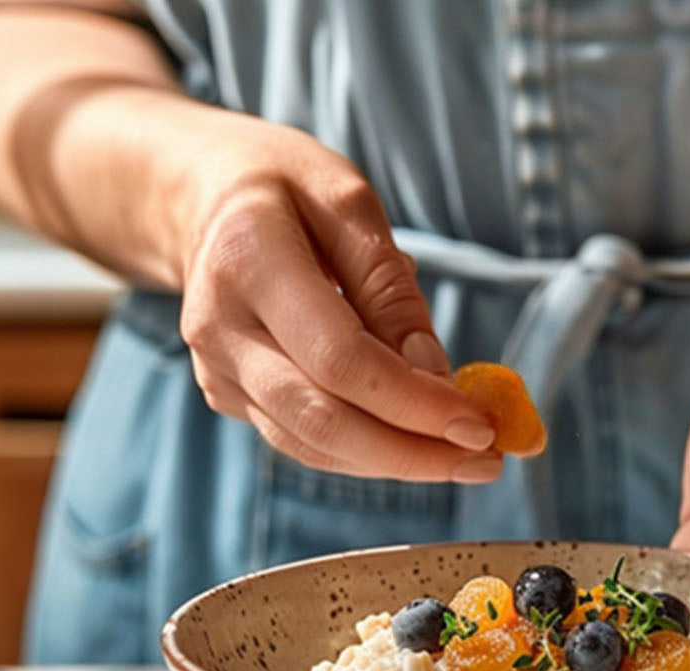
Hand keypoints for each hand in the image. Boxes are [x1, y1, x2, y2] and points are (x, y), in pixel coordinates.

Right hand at [174, 121, 501, 481]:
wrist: (201, 199)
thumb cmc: (285, 189)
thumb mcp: (349, 201)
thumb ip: (391, 289)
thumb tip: (434, 377)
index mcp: (248, 260)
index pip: (338, 359)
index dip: (412, 402)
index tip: (479, 425)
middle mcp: (220, 327)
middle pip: (321, 419)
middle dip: (411, 452)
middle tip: (489, 461)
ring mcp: (216, 369)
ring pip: (312, 443)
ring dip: (395, 461)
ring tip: (469, 459)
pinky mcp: (226, 394)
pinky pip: (303, 438)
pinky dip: (366, 449)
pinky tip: (418, 442)